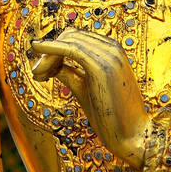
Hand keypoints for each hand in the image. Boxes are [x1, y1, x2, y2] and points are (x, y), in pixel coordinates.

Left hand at [30, 27, 148, 163]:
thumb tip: (50, 65)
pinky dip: (51, 51)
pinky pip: (70, 50)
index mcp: (112, 51)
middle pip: (70, 35)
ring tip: (38, 74)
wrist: (133, 136)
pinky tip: (38, 60)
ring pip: (68, 41)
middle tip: (37, 73)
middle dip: (49, 51)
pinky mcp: (101, 67)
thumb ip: (70, 73)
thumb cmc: (110, 116)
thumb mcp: (85, 88)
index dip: (55, 49)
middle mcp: (112, 48)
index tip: (42, 70)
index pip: (76, 38)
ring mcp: (109, 55)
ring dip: (47, 55)